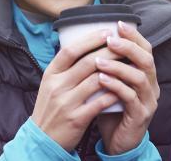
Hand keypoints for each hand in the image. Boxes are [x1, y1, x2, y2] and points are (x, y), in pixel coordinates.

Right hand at [31, 29, 119, 151]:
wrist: (42, 138)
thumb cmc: (50, 107)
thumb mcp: (50, 84)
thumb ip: (65, 67)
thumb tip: (85, 45)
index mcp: (50, 74)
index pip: (70, 50)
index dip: (90, 39)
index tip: (107, 32)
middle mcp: (57, 86)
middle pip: (87, 62)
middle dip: (109, 51)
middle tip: (124, 45)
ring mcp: (66, 103)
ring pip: (96, 81)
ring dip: (115, 71)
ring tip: (128, 64)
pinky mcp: (76, 118)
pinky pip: (100, 102)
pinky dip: (113, 93)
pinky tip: (123, 88)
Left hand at [95, 21, 159, 154]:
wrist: (118, 142)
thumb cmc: (111, 108)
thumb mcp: (110, 83)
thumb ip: (107, 64)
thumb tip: (88, 40)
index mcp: (145, 75)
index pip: (146, 49)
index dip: (134, 35)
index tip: (118, 23)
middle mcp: (151, 85)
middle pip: (147, 59)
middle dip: (128, 47)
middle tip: (109, 39)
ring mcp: (148, 101)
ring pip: (139, 77)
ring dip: (118, 66)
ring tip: (98, 61)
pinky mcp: (140, 116)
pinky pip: (130, 97)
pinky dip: (116, 86)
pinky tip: (101, 80)